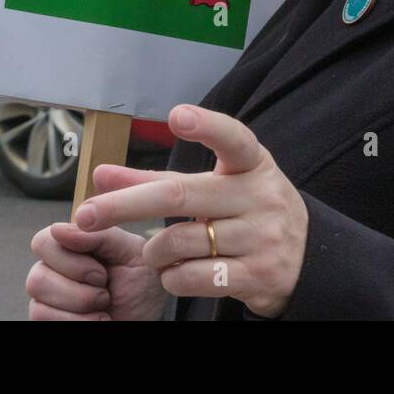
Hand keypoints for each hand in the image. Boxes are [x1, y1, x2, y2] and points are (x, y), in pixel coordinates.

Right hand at [26, 166, 169, 319]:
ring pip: (38, 300)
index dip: (68, 258)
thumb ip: (99, 235)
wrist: (149, 316)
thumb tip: (57, 229)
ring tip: (103, 306)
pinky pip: (42, 319)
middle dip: (79, 288)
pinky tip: (98, 320)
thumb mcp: (130, 252)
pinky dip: (78, 322)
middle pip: (37, 275)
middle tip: (105, 290)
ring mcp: (48, 298)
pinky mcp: (47, 320)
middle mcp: (53, 270)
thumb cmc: (141, 283)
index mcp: (72, 246)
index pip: (43, 241)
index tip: (101, 271)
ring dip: (81, 305)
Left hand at [74, 104, 308, 318]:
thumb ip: (158, 180)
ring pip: (178, 243)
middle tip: (85, 214)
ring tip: (159, 253)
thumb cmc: (248, 212)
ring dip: (152, 253)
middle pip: (181, 195)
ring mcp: (261, 237)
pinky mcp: (256, 276)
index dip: (206, 125)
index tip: (177, 115)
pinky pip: (191, 278)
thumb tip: (100, 175)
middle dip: (125, 205)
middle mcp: (259, 196)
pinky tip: (178, 273)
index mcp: (252, 164)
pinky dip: (170, 278)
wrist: (307, 260)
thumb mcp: (218, 186)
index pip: (233, 138)